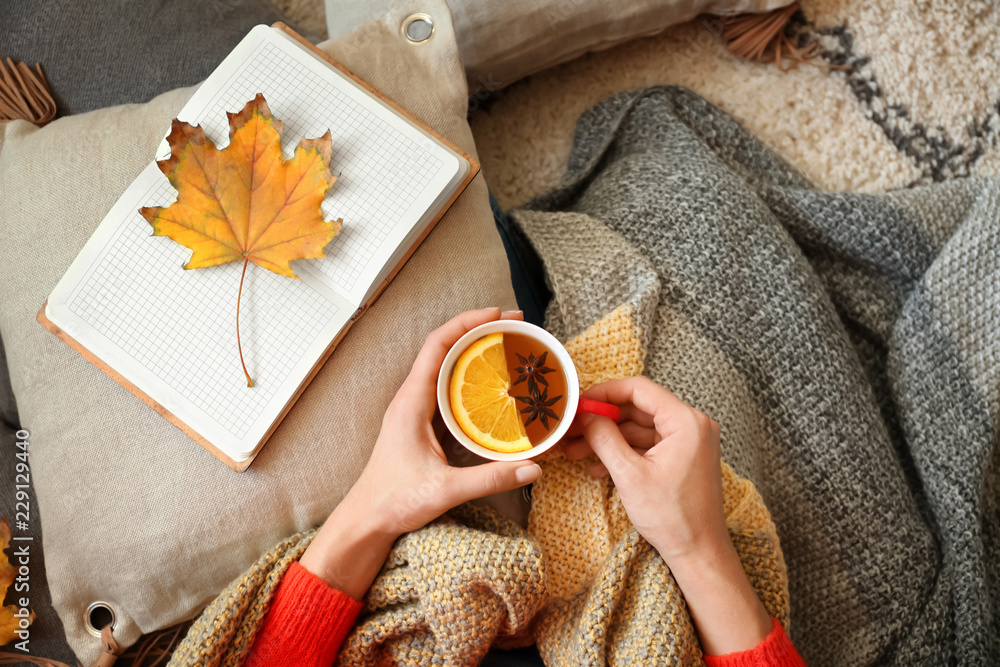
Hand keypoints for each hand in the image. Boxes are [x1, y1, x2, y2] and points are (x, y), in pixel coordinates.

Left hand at [300, 308, 541, 599]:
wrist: (367, 520)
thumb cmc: (394, 501)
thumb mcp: (445, 490)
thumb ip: (489, 478)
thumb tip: (532, 468)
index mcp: (411, 402)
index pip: (437, 345)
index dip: (466, 323)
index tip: (497, 316)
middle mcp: (411, 398)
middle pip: (444, 347)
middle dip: (478, 330)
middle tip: (514, 326)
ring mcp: (415, 408)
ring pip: (445, 365)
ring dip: (474, 350)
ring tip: (508, 346)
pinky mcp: (421, 422)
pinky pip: (447, 386)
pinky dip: (470, 375)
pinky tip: (493, 384)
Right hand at [563, 376, 727, 560]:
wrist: (699, 552)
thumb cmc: (672, 517)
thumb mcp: (630, 475)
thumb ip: (605, 438)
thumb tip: (585, 416)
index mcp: (686, 422)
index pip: (639, 389)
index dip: (605, 393)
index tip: (579, 403)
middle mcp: (692, 425)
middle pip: (638, 408)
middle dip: (602, 419)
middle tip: (573, 429)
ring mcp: (688, 441)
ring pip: (639, 427)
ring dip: (609, 438)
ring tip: (577, 450)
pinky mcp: (682, 457)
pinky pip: (648, 444)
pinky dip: (624, 451)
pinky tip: (598, 467)